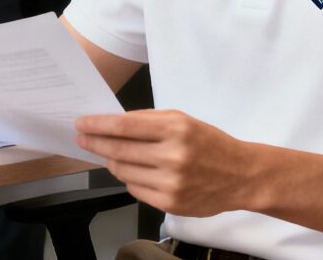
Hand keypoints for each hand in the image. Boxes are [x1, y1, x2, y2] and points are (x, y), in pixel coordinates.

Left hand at [75, 110, 253, 217]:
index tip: (81, 124)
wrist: (241, 176)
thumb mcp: (184, 120)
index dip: (98, 125)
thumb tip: (114, 124)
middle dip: (95, 143)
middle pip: (119, 150)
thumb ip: (150, 120)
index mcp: (176, 129)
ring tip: (109, 155)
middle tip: (82, 138)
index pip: (125, 126)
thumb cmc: (210, 143)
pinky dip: (128, 179)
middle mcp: (172, 156)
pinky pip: (135, 189)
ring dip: (111, 162)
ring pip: (123, 172)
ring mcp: (171, 182)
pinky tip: (132, 171)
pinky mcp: (170, 203)